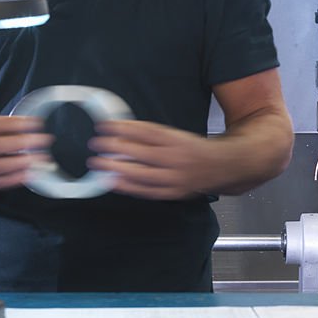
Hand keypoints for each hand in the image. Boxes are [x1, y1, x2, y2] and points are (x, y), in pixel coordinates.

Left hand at [87, 120, 215, 200]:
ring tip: (97, 164)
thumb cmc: (194, 149)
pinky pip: (147, 191)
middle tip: (95, 144)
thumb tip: (123, 131)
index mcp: (177, 140)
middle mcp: (176, 158)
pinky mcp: (173, 192)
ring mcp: (174, 177)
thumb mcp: (176, 135)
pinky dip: (128, 187)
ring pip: (141, 174)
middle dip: (115, 147)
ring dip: (116, 168)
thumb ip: (152, 135)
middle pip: (140, 153)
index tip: (105, 125)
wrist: (222, 166)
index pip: (146, 131)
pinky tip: (112, 182)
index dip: (123, 128)